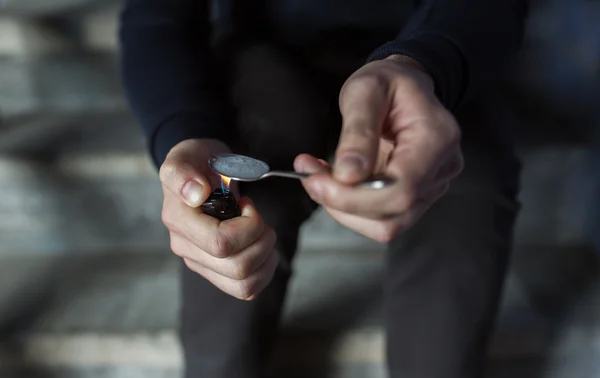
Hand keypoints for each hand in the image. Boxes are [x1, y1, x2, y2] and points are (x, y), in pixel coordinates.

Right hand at [160, 139, 277, 299]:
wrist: (199, 170)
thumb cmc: (196, 162)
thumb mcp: (186, 156)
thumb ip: (182, 173)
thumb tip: (195, 194)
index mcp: (179, 221)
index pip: (220, 243)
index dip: (248, 227)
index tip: (247, 205)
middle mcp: (185, 247)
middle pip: (237, 268)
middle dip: (262, 242)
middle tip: (261, 220)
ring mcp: (200, 262)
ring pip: (244, 285)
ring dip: (265, 260)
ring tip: (263, 235)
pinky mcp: (214, 271)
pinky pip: (245, 290)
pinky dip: (264, 273)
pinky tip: (263, 249)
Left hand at [295, 55, 462, 242]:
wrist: (404, 84)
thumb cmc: (386, 82)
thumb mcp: (364, 91)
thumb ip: (357, 132)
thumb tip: (347, 175)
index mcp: (437, 138)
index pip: (402, 189)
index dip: (355, 197)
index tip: (316, 180)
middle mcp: (442, 168)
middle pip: (394, 213)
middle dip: (343, 202)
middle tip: (309, 175)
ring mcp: (432, 186)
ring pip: (387, 224)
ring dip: (344, 209)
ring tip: (318, 176)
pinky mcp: (416, 197)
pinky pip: (382, 218)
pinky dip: (351, 207)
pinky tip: (334, 183)